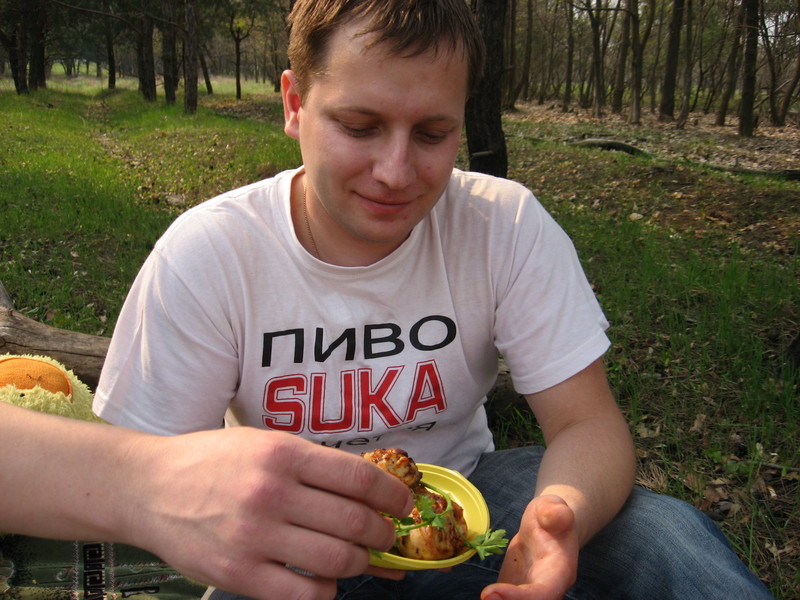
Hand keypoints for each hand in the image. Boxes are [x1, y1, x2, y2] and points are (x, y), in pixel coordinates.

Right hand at [122, 428, 412, 599]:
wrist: (149, 487)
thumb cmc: (215, 462)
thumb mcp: (266, 444)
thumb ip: (316, 467)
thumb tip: (373, 495)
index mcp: (283, 454)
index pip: (360, 479)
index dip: (394, 496)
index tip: (404, 504)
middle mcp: (271, 493)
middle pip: (355, 522)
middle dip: (383, 534)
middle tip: (386, 536)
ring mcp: (253, 536)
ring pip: (337, 560)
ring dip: (362, 563)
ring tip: (360, 557)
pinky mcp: (238, 574)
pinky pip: (304, 594)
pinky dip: (327, 590)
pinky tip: (325, 579)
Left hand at [480, 495, 578, 599]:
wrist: (548, 526)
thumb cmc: (550, 515)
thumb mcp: (552, 506)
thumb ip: (554, 511)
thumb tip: (554, 516)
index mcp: (559, 571)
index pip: (542, 593)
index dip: (519, 597)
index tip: (489, 592)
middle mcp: (546, 588)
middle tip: (482, 596)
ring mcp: (528, 592)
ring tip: (481, 596)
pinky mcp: (513, 591)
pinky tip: (481, 595)